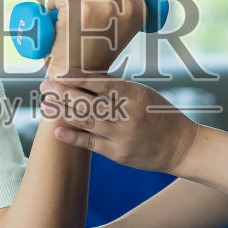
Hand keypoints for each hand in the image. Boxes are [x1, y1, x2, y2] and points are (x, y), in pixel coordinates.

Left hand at [39, 72, 199, 173]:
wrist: (182, 147)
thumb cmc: (160, 115)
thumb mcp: (145, 94)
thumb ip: (119, 88)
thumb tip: (87, 78)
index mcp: (136, 95)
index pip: (103, 82)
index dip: (79, 77)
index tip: (60, 73)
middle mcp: (129, 115)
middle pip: (90, 102)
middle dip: (65, 93)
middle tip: (45, 86)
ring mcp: (123, 136)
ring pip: (88, 121)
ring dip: (64, 112)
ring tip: (46, 104)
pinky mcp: (119, 154)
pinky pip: (92, 144)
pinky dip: (73, 137)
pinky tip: (57, 130)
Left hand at [46, 0, 147, 76]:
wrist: (76, 79)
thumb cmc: (93, 52)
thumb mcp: (119, 25)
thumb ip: (122, 3)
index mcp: (141, 9)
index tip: (95, 5)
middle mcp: (127, 5)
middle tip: (80, 17)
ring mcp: (104, 6)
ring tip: (69, 21)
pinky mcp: (80, 8)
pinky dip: (54, 5)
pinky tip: (58, 23)